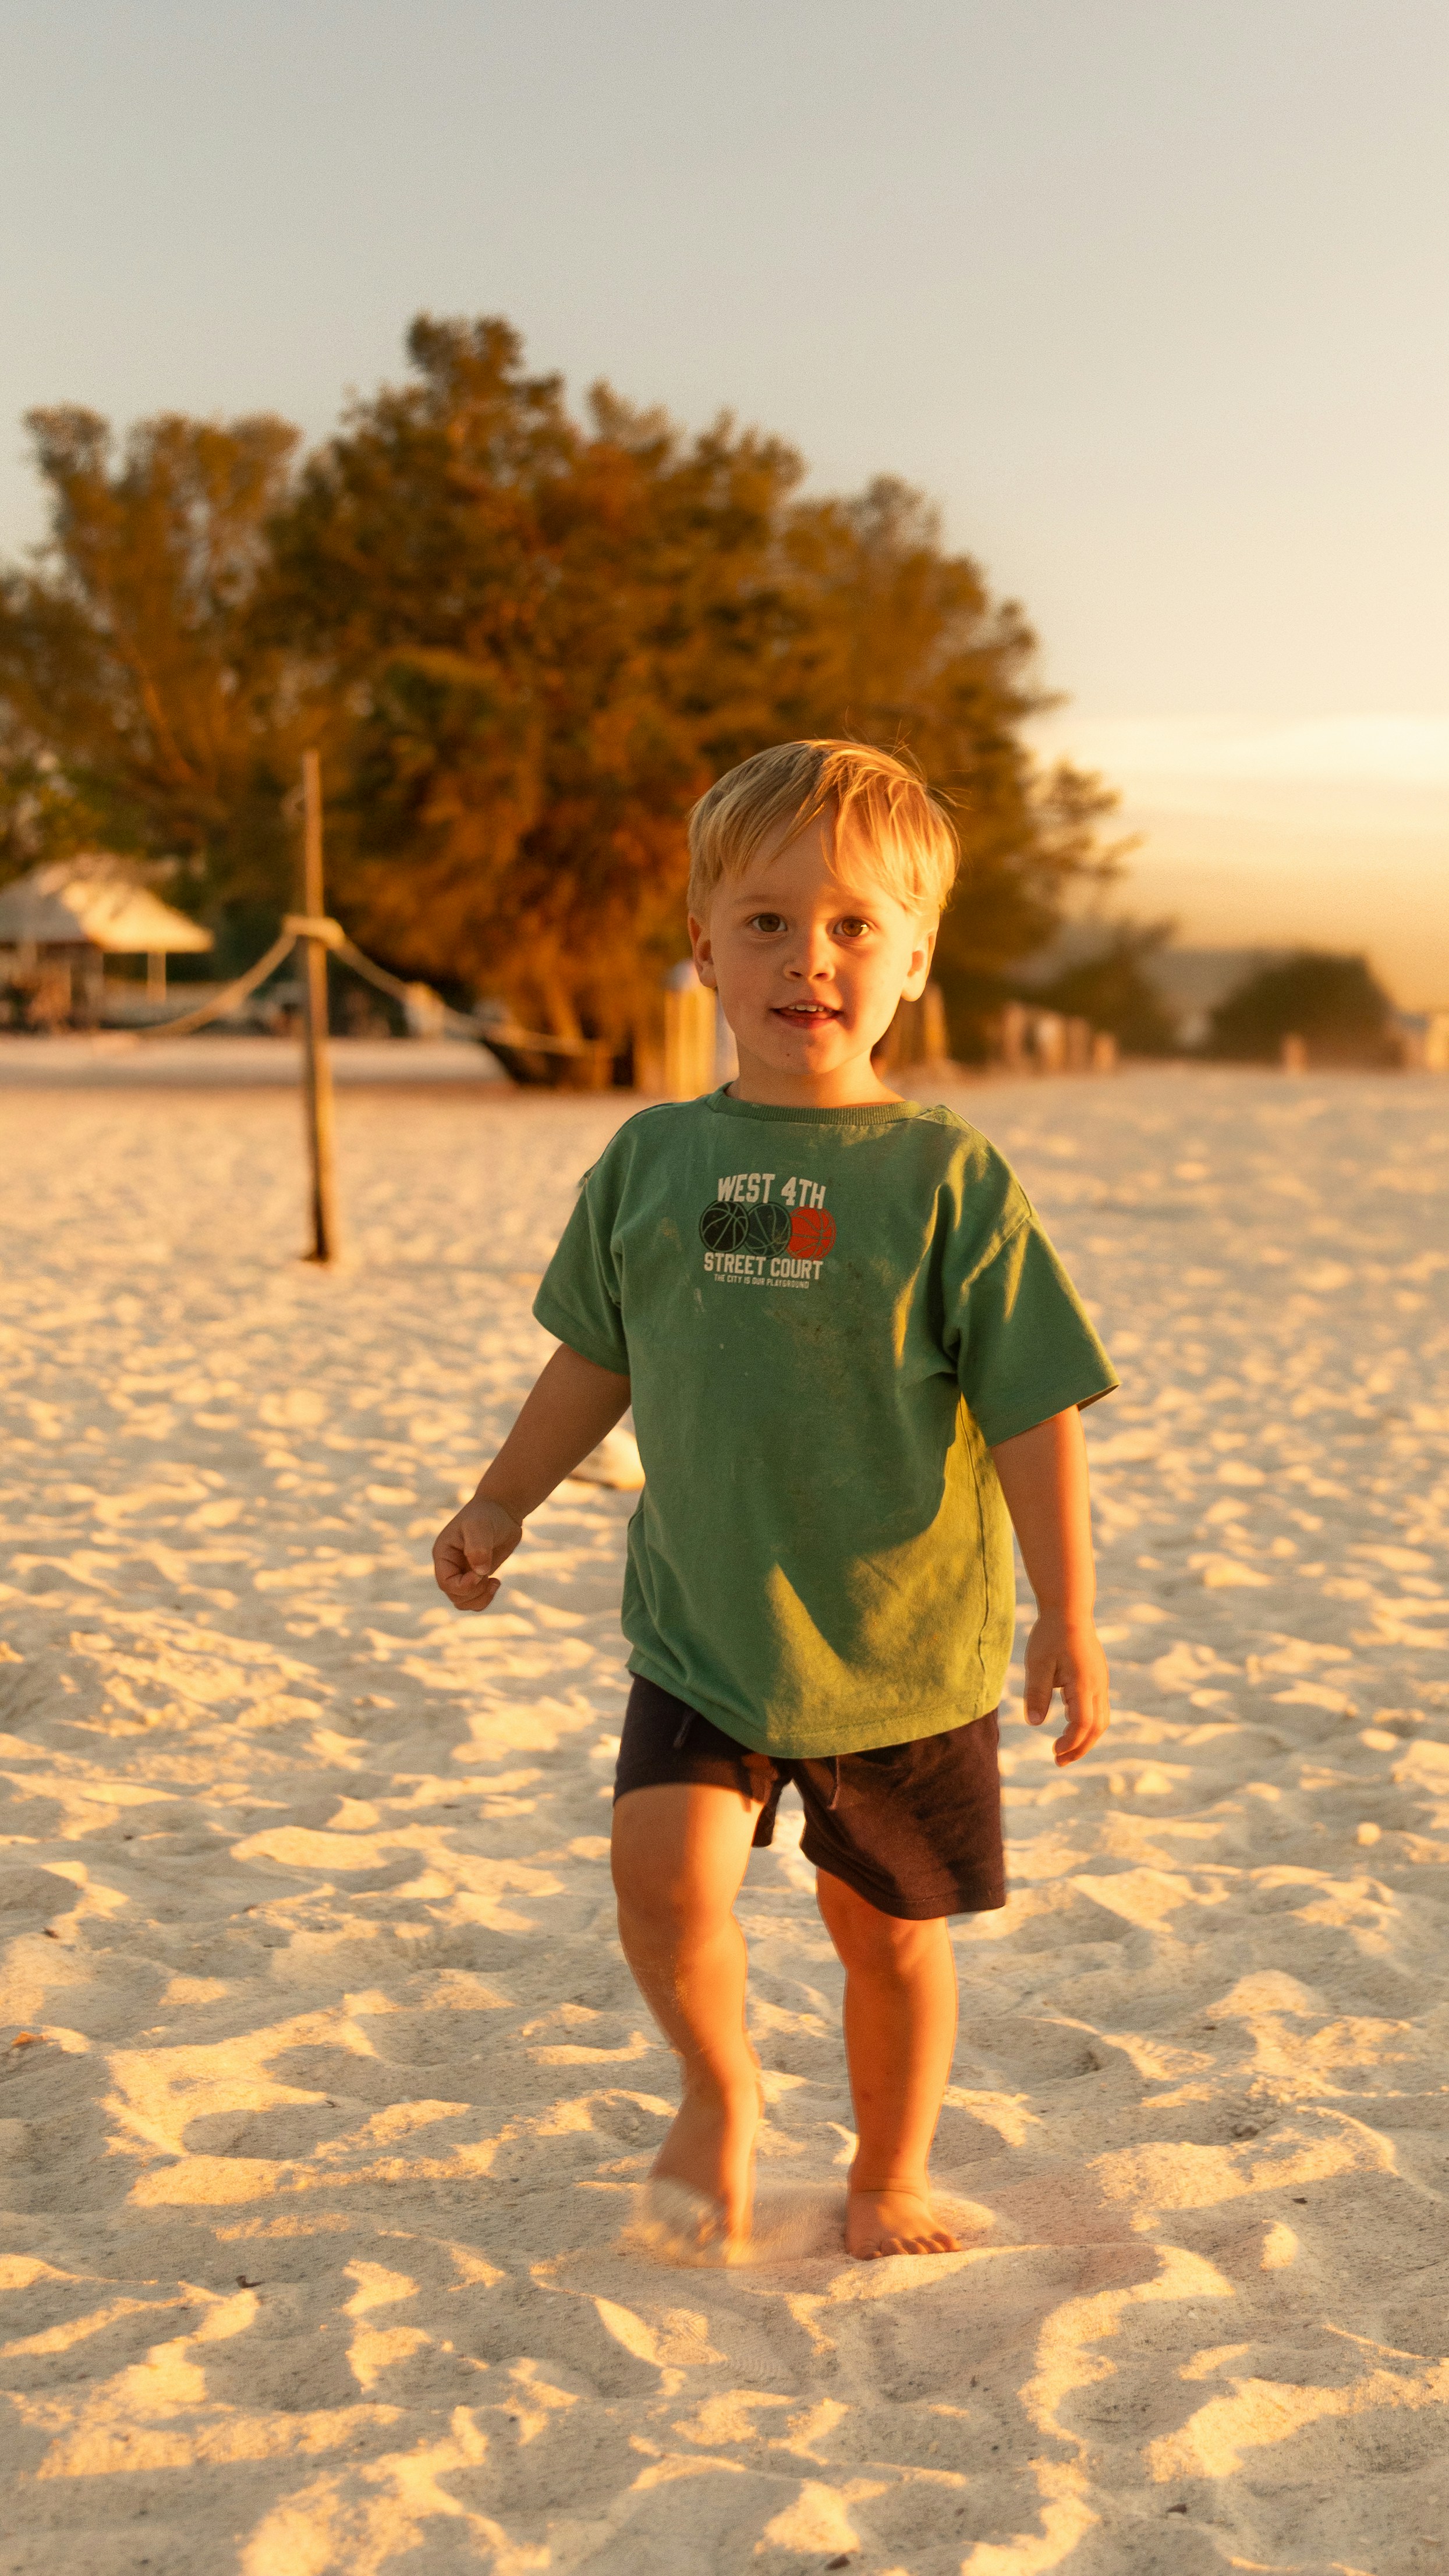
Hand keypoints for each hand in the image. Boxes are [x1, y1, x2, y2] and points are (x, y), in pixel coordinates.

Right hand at [432, 1493, 521, 1611]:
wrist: (501, 1509)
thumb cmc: (487, 1514)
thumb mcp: (480, 1526)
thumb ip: (478, 1548)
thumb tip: (481, 1572)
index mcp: (443, 1555)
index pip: (446, 1583)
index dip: (464, 1585)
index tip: (482, 1573)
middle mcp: (450, 1566)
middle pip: (455, 1596)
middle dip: (474, 1592)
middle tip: (489, 1577)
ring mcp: (463, 1572)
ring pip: (463, 1602)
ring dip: (480, 1599)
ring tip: (494, 1582)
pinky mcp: (477, 1576)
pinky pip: (476, 1598)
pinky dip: (486, 1597)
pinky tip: (496, 1582)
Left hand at [1022, 1610, 1109, 1764]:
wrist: (1069, 1609)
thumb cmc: (1050, 1634)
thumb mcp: (1037, 1663)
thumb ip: (1036, 1693)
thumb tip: (1033, 1723)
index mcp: (1084, 1683)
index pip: (1083, 1724)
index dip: (1070, 1743)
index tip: (1053, 1752)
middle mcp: (1098, 1686)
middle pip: (1097, 1728)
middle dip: (1079, 1748)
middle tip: (1059, 1762)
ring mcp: (1101, 1682)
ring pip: (1101, 1720)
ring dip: (1084, 1738)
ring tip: (1063, 1750)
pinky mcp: (1098, 1678)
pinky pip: (1098, 1708)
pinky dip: (1086, 1724)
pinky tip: (1068, 1727)